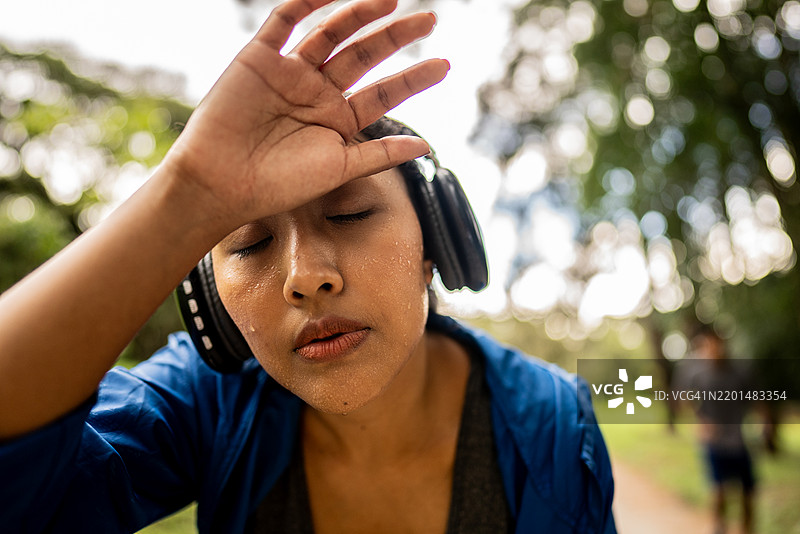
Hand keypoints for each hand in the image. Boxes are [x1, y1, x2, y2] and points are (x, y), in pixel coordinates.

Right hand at [166, 0, 447, 232]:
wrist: (221, 184)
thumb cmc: (279, 184)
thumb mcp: (339, 169)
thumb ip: (379, 154)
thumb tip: (425, 147)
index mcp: (337, 120)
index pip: (384, 92)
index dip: (413, 78)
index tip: (445, 65)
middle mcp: (317, 92)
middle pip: (364, 55)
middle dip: (396, 36)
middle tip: (429, 19)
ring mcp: (290, 73)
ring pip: (332, 33)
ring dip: (360, 14)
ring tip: (391, 1)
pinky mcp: (259, 57)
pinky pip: (285, 20)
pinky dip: (307, 1)